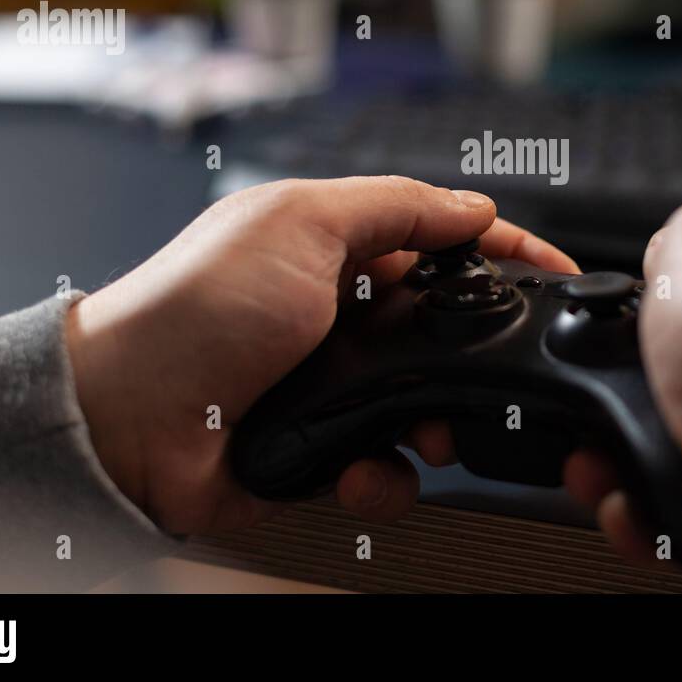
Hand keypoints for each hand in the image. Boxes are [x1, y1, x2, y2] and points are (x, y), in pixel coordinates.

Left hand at [65, 176, 577, 534]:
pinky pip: (387, 467)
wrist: (124, 419)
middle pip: (448, 328)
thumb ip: (396, 207)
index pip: (444, 239)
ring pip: (429, 405)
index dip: (505, 250)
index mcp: (340, 248)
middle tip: (495, 370)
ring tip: (426, 433)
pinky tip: (362, 469)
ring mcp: (336, 384)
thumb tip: (472, 205)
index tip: (557, 269)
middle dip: (479, 353)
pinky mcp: (323, 447)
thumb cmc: (193, 308)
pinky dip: (386, 476)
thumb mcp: (300, 223)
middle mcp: (343, 315)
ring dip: (438, 424)